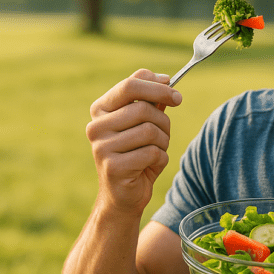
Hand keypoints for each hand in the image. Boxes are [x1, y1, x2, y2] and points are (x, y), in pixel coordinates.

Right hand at [86, 69, 182, 215]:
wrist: (124, 195)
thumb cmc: (137, 153)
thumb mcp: (145, 123)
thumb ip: (152, 100)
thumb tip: (165, 79)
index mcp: (101, 109)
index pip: (130, 85)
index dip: (158, 87)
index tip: (177, 97)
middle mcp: (96, 126)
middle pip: (144, 108)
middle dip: (163, 121)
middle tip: (164, 134)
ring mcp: (102, 147)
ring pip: (150, 131)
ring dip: (163, 142)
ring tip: (155, 151)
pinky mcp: (113, 167)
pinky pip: (152, 152)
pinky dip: (160, 159)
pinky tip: (150, 166)